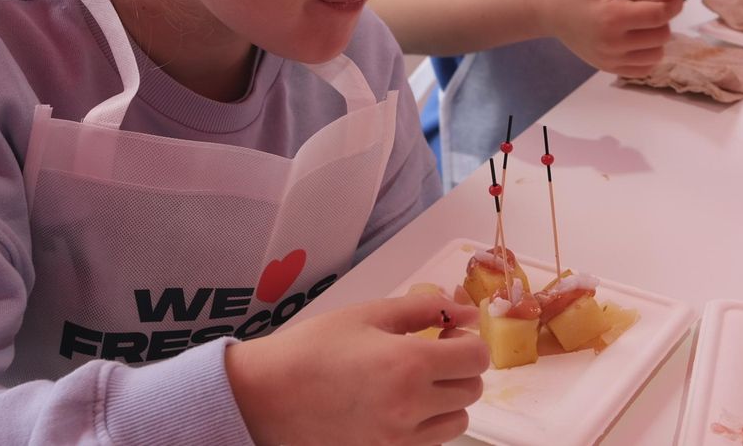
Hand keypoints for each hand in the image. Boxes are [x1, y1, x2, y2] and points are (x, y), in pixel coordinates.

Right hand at [226, 292, 486, 445]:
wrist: (265, 397)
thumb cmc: (311, 349)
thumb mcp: (367, 315)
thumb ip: (423, 309)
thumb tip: (463, 310)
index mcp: (410, 364)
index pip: (477, 357)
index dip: (469, 341)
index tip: (450, 333)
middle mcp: (412, 407)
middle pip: (472, 390)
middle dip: (459, 367)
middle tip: (432, 352)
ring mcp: (399, 439)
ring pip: (457, 421)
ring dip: (447, 399)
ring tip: (415, 381)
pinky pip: (428, 441)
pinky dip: (426, 422)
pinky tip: (398, 403)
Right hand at [536, 0, 681, 76]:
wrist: (546, 8)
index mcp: (612, 17)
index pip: (660, 15)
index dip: (672, 2)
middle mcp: (612, 44)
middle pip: (662, 36)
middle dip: (662, 18)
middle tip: (645, 4)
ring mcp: (609, 59)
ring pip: (657, 54)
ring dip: (656, 37)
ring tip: (638, 22)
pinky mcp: (607, 68)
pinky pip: (644, 68)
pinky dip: (647, 54)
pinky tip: (635, 38)